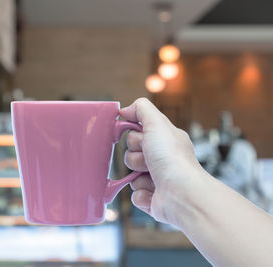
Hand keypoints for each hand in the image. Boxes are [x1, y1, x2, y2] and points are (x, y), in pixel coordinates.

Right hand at [120, 98, 202, 225]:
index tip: (142, 139)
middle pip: (130, 155)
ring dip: (138, 177)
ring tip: (153, 178)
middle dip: (136, 157)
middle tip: (149, 160)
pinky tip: (154, 192)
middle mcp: (163, 160)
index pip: (136, 135)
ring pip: (131, 176)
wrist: (182, 193)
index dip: (134, 137)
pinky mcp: (153, 199)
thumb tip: (125, 110)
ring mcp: (158, 180)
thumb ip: (141, 109)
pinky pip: (135, 194)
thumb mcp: (157, 123)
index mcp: (165, 141)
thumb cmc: (172, 158)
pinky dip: (142, 194)